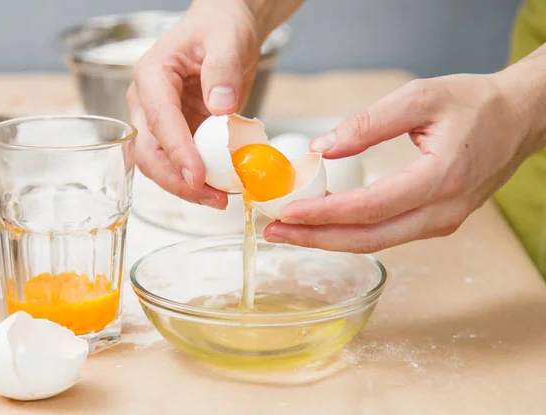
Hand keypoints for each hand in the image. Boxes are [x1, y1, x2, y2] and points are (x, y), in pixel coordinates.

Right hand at [127, 1, 259, 208]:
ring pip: (161, 165)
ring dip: (187, 188)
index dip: (177, 152)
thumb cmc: (220, 29)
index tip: (197, 176)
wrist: (223, 32)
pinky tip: (221, 188)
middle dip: (177, 181)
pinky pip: (181, 164)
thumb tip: (220, 106)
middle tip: (213, 198)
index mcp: (152, 76)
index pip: (159, 119)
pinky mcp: (177, 135)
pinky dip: (198, 180)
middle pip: (149, 153)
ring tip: (220, 199)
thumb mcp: (227, 39)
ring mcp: (160, 122)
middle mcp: (148, 103)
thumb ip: (223, 69)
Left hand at [263, 72, 544, 251]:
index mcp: (440, 178)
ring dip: (330, 240)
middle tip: (275, 233)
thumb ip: (368, 123)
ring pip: (376, 243)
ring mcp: (441, 223)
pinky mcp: (436, 222)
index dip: (324, 213)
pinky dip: (351, 233)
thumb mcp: (420, 97)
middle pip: (368, 239)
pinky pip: (387, 235)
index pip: (369, 207)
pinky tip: (324, 223)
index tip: (287, 212)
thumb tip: (323, 148)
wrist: (519, 119)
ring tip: (291, 231)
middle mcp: (441, 212)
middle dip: (316, 239)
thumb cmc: (475, 104)